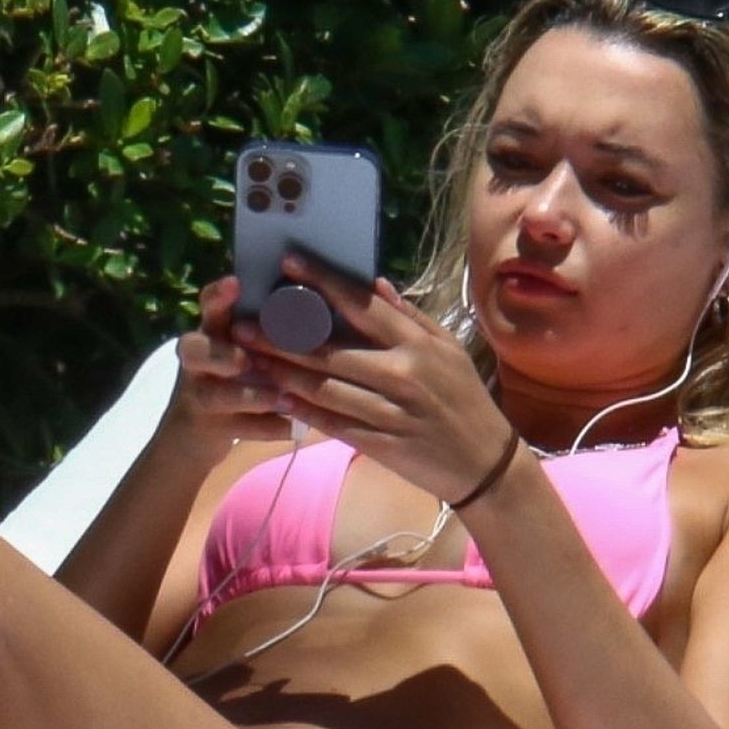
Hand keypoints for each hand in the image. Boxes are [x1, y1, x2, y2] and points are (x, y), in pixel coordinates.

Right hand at [164, 275, 296, 447]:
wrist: (193, 434)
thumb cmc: (233, 375)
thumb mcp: (242, 347)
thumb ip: (270, 327)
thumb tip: (325, 297)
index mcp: (212, 332)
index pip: (208, 306)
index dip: (218, 296)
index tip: (235, 284)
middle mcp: (199, 361)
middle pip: (193, 349)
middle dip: (220, 353)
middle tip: (244, 359)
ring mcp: (200, 395)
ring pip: (215, 394)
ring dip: (251, 395)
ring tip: (284, 399)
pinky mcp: (209, 429)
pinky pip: (239, 429)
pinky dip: (268, 429)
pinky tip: (293, 428)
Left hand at [232, 254, 515, 502]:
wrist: (486, 463)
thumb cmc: (464, 399)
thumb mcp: (447, 350)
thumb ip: (409, 317)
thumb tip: (374, 284)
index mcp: (418, 344)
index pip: (362, 305)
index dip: (322, 283)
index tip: (288, 265)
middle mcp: (404, 374)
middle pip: (330, 350)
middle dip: (281, 337)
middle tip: (242, 326)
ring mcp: (392, 412)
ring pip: (325, 389)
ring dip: (283, 374)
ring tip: (249, 360)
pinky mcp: (383, 445)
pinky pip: (335, 425)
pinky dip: (304, 411)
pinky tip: (278, 398)